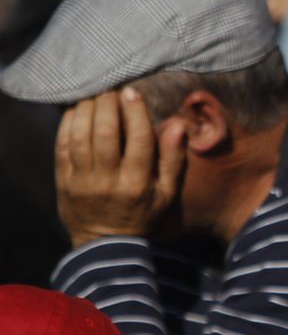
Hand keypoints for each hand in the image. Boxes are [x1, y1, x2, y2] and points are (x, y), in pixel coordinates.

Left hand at [56, 88, 185, 247]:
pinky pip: (62, 145)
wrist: (105, 243)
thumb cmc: (142, 214)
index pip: (139, 140)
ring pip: (81, 135)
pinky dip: (68, 123)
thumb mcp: (167, 193)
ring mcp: (82, 180)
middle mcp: (108, 180)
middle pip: (105, 133)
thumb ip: (173, 158)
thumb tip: (178, 125)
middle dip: (107, 105)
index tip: (132, 92)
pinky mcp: (64, 180)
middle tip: (110, 91)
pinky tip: (76, 111)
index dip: (135, 112)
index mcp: (137, 183)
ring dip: (86, 110)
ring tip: (94, 97)